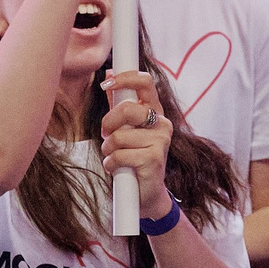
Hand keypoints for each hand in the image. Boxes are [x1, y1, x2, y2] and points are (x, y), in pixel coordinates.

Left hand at [98, 68, 175, 219]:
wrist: (145, 194)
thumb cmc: (133, 158)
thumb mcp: (125, 128)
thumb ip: (117, 102)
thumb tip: (108, 73)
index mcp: (155, 112)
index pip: (145, 83)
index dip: (125, 78)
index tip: (107, 83)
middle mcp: (162, 123)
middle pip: (127, 109)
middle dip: (108, 123)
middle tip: (107, 135)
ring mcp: (161, 141)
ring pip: (119, 136)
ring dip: (108, 150)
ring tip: (115, 158)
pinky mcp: (154, 159)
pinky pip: (119, 155)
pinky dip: (111, 164)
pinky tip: (118, 170)